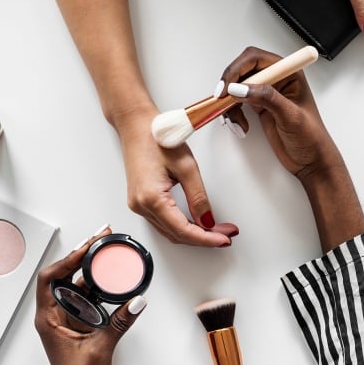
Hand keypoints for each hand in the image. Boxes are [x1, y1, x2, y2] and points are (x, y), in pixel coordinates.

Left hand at [35, 226, 146, 364]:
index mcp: (48, 319)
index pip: (50, 279)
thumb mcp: (100, 349)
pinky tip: (114, 281)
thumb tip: (135, 302)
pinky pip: (92, 299)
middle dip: (82, 255)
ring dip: (92, 269)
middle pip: (65, 276)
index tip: (86, 246)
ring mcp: (70, 320)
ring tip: (106, 252)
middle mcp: (56, 316)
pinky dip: (102, 287)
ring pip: (79, 286)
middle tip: (100, 238)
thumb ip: (119, 324)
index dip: (67, 259)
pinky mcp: (84, 325)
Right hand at [112, 108, 238, 246]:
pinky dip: (182, 226)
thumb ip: (198, 197)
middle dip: (204, 238)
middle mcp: (141, 206)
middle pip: (177, 235)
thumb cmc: (158, 138)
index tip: (224, 239)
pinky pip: (163, 223)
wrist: (136, 125)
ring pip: (170, 232)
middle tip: (226, 235)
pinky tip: (197, 224)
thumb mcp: (187, 167)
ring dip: (194, 234)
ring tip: (217, 231)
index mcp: (151, 198)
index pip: (183, 231)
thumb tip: (208, 221)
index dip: (206, 239)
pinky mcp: (140, 202)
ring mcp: (138, 205)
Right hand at [217, 47, 344, 184]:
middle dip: (230, 85)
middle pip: (243, 70)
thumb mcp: (290, 116)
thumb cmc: (311, 138)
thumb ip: (266, 98)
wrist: (311, 161)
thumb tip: (241, 88)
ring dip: (230, 103)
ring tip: (234, 120)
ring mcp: (267, 93)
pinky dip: (233, 113)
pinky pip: (238, 102)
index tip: (227, 87)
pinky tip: (240, 125)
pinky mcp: (260, 107)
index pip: (256, 59)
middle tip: (222, 100)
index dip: (238, 69)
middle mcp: (277, 79)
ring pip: (238, 87)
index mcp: (289, 73)